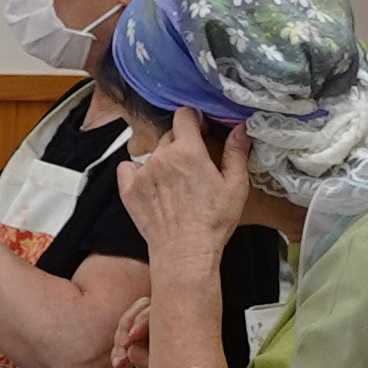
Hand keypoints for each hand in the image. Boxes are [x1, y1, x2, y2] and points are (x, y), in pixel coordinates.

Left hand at [112, 108, 250, 271]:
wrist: (185, 252)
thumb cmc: (212, 223)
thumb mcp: (235, 186)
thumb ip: (236, 153)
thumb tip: (240, 129)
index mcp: (189, 151)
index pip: (184, 115)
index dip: (194, 119)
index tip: (199, 129)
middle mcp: (162, 157)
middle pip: (169, 135)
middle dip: (181, 144)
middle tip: (192, 165)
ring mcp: (142, 172)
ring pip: (152, 153)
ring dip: (162, 160)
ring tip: (175, 183)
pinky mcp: (128, 190)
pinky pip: (127, 168)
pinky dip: (136, 172)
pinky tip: (150, 184)